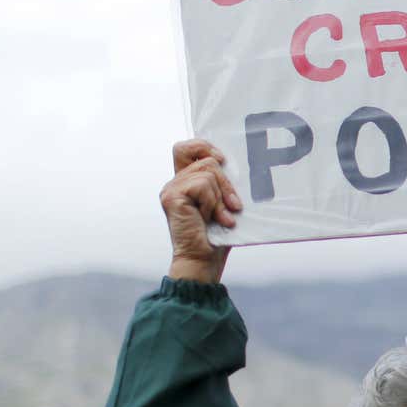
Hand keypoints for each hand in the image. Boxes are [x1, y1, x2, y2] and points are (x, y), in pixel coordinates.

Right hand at [162, 140, 240, 282]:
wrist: (204, 260)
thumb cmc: (217, 235)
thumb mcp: (224, 203)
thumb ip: (222, 183)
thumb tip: (234, 163)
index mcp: (185, 181)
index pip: (186, 148)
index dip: (205, 146)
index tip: (222, 161)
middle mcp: (175, 183)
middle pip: (205, 159)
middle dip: (226, 181)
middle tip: (234, 205)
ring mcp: (171, 189)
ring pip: (208, 172)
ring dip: (221, 197)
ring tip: (222, 218)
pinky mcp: (172, 196)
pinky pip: (202, 185)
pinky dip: (213, 203)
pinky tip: (212, 219)